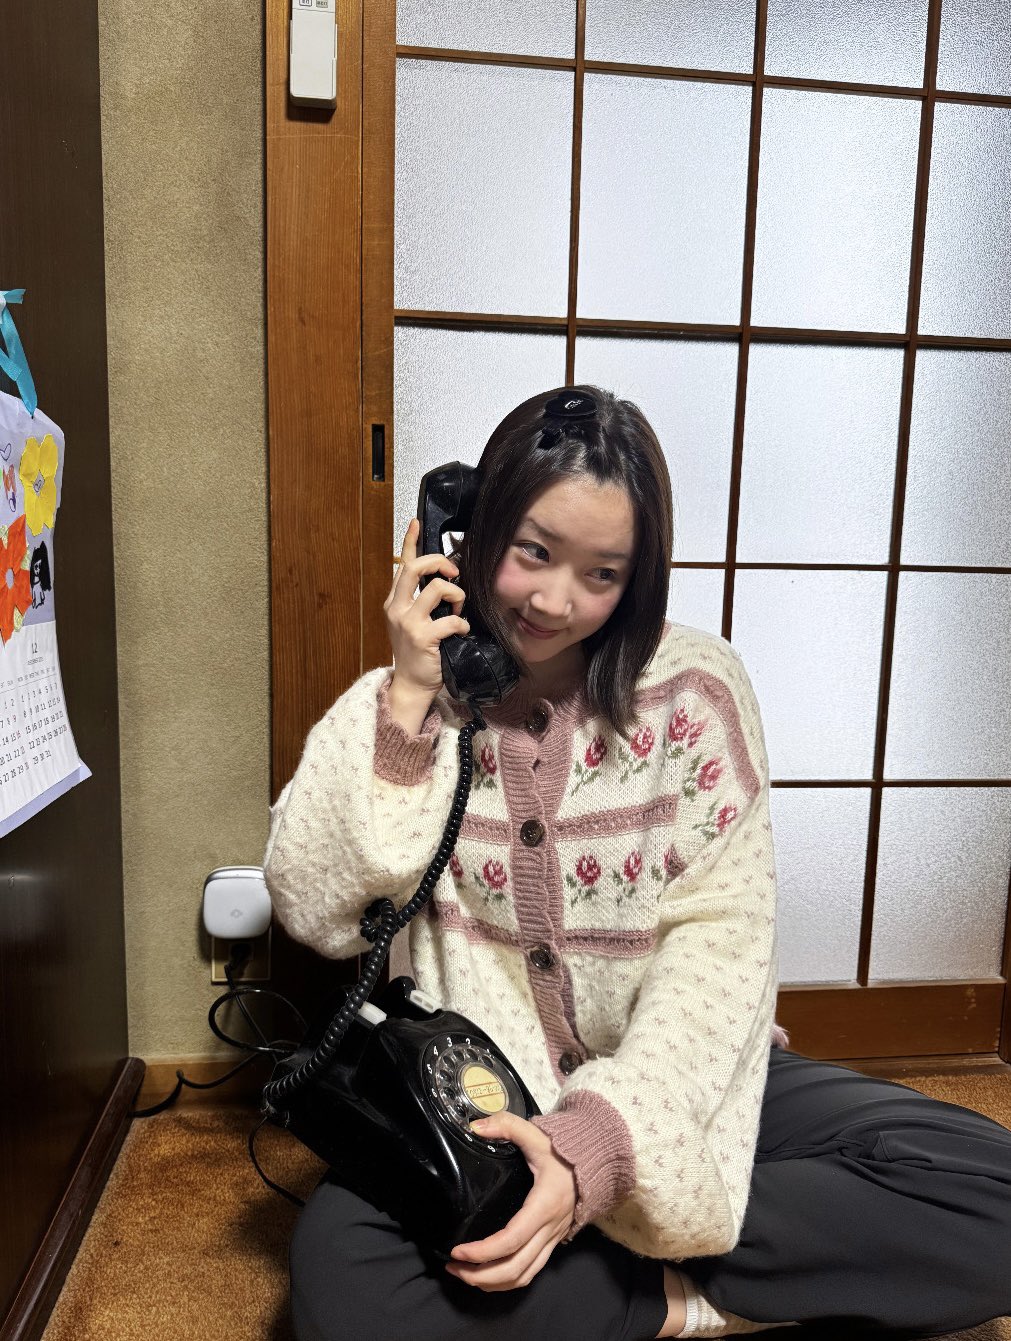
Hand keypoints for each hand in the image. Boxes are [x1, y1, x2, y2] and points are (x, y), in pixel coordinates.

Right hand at [384, 518, 469, 702]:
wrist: (411, 685)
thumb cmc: (417, 653)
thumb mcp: (412, 622)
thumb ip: (421, 601)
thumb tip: (443, 579)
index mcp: (394, 601)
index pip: (401, 565)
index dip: (410, 541)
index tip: (416, 522)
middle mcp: (397, 608)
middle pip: (415, 567)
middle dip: (440, 562)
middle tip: (454, 574)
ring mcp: (408, 622)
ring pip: (438, 588)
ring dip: (457, 597)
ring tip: (458, 612)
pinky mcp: (423, 637)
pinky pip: (452, 620)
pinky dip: (462, 624)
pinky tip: (460, 633)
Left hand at [446, 1112, 576, 1291]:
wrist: (596, 1163)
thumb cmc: (564, 1152)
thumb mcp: (536, 1135)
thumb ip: (507, 1126)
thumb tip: (476, 1126)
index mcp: (543, 1205)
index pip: (511, 1240)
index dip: (483, 1252)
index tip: (458, 1251)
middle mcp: (549, 1229)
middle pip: (515, 1268)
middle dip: (480, 1276)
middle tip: (452, 1268)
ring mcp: (552, 1240)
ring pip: (523, 1276)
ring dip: (492, 1283)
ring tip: (464, 1274)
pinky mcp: (552, 1243)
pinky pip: (530, 1272)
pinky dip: (507, 1280)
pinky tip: (488, 1274)